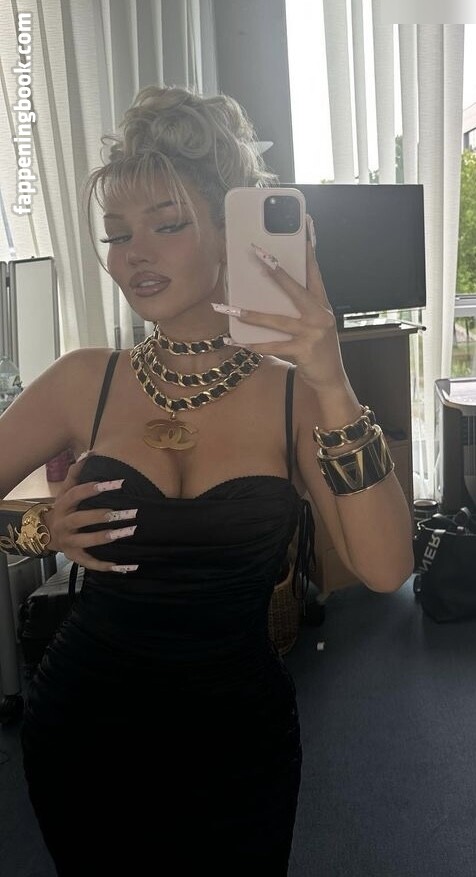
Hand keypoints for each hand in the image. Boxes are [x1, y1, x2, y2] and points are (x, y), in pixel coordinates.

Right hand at [42, 452, 137, 573]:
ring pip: (88, 541)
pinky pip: (92, 563)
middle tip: (131, 512)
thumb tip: (90, 452)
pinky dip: (109, 566)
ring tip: (130, 531)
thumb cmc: (63, 508)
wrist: (44, 534)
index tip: (119, 483)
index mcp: (62, 504)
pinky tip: (127, 566)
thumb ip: (76, 472)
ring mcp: (69, 542)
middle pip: (82, 519)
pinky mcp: (75, 557)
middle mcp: (64, 524)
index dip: (96, 488)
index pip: (77, 493)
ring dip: (109, 537)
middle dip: (105, 515)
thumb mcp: (65, 490)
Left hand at [225, 220, 346, 391]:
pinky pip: (272, 346)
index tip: (304, 229)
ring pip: (277, 320)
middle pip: (295, 288)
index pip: (314, 272)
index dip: (309, 251)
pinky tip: (234, 340)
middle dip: (276, 270)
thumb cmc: (317, 348)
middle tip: (257, 253)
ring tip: (229, 308)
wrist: (330, 379)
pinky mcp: (303, 351)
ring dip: (251, 314)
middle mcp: (319, 315)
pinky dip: (252, 345)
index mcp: (322, 305)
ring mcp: (312, 333)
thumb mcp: (315, 324)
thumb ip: (300, 308)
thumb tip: (270, 294)